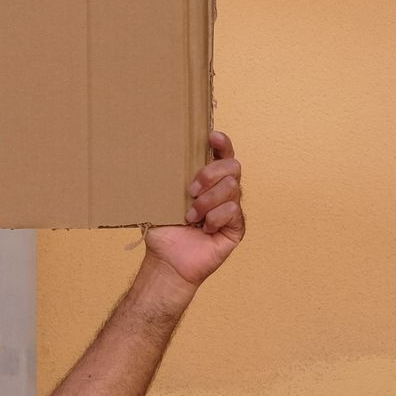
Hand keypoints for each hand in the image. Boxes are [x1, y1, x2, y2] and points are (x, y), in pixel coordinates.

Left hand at [143, 131, 242, 287]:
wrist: (167, 259)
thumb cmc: (164, 228)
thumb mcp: (163, 197)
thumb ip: (170, 177)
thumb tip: (159, 151)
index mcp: (207, 181)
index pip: (222, 155)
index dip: (222, 143)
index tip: (212, 137)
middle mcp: (222, 191)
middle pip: (232, 166)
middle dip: (210, 174)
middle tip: (190, 191)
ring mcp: (231, 209)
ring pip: (231, 188)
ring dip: (206, 202)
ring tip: (190, 217)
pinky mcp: (236, 227)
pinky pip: (233, 210)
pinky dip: (214, 218)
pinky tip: (204, 228)